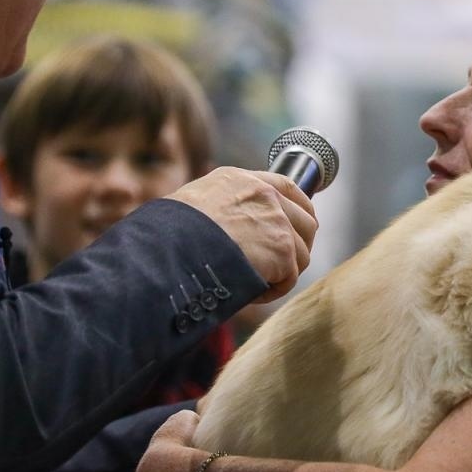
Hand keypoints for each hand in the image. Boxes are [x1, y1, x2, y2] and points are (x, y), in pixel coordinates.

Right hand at [170, 168, 316, 302]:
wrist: (168, 248)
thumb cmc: (166, 234)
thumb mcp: (192, 204)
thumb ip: (219, 207)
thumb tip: (221, 227)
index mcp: (241, 180)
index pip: (287, 188)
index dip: (297, 211)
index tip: (292, 229)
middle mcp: (265, 195)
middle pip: (306, 221)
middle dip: (296, 245)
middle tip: (275, 265)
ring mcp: (277, 221)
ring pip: (302, 252)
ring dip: (283, 272)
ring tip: (255, 282)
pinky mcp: (282, 250)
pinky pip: (289, 277)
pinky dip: (273, 290)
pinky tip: (251, 291)